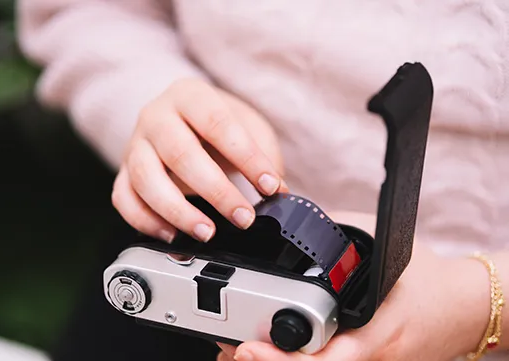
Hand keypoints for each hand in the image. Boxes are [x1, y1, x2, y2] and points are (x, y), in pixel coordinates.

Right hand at [111, 78, 286, 242]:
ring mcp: (135, 144)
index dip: (246, 158)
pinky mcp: (124, 172)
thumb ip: (262, 155)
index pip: (217, 124)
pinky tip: (173, 235)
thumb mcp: (247, 125)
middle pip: (180, 154)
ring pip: (146, 179)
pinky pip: (124, 199)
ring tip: (207, 233)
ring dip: (178, 212)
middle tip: (243, 218)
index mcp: (189, 95)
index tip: (270, 186)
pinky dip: (146, 222)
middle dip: (216, 191)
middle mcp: (156, 116)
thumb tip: (276, 193)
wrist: (182, 118)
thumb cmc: (217, 124)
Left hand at [217, 213, 491, 360]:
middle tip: (233, 348)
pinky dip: (298, 360)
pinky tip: (273, 351)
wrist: (463, 309)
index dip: (281, 358)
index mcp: (375, 330)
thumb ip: (338, 231)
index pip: (324, 357)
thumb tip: (297, 218)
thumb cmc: (426, 278)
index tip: (248, 346)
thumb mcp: (382, 243)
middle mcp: (369, 357)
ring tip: (244, 349)